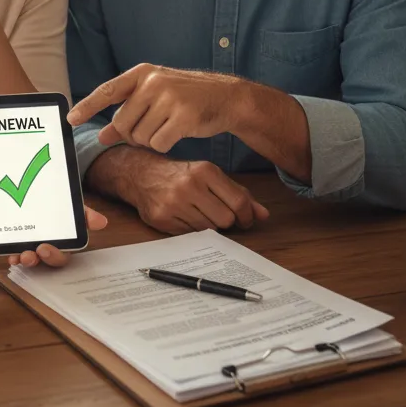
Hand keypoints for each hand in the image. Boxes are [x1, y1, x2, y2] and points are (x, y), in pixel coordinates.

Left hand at [6, 205, 107, 268]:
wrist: (42, 191)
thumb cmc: (62, 206)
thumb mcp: (74, 208)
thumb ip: (85, 214)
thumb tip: (102, 222)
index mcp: (64, 244)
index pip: (61, 255)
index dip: (54, 255)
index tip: (45, 248)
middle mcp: (49, 249)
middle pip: (46, 260)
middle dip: (39, 259)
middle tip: (34, 251)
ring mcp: (33, 247)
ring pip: (32, 260)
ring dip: (27, 260)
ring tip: (21, 256)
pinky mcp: (20, 245)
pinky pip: (17, 254)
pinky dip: (13, 256)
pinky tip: (10, 255)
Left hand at [68, 64, 234, 151]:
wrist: (225, 97)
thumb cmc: (185, 98)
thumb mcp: (154, 98)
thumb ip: (127, 113)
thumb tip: (102, 136)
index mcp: (142, 73)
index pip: (107, 90)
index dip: (87, 106)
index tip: (70, 119)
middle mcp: (152, 82)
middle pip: (122, 124)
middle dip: (132, 134)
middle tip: (151, 128)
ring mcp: (168, 98)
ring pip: (140, 137)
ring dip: (151, 140)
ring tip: (168, 126)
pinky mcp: (183, 116)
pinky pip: (158, 143)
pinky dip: (165, 145)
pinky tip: (178, 133)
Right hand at [103, 152, 268, 233]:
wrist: (141, 174)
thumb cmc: (181, 174)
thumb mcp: (210, 176)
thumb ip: (238, 194)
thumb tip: (264, 215)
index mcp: (205, 171)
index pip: (239, 202)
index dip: (247, 216)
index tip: (245, 219)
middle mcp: (189, 185)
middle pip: (226, 220)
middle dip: (226, 221)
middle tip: (217, 214)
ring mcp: (174, 203)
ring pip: (209, 230)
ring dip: (208, 226)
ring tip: (198, 213)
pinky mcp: (162, 218)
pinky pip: (189, 235)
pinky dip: (191, 230)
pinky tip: (184, 216)